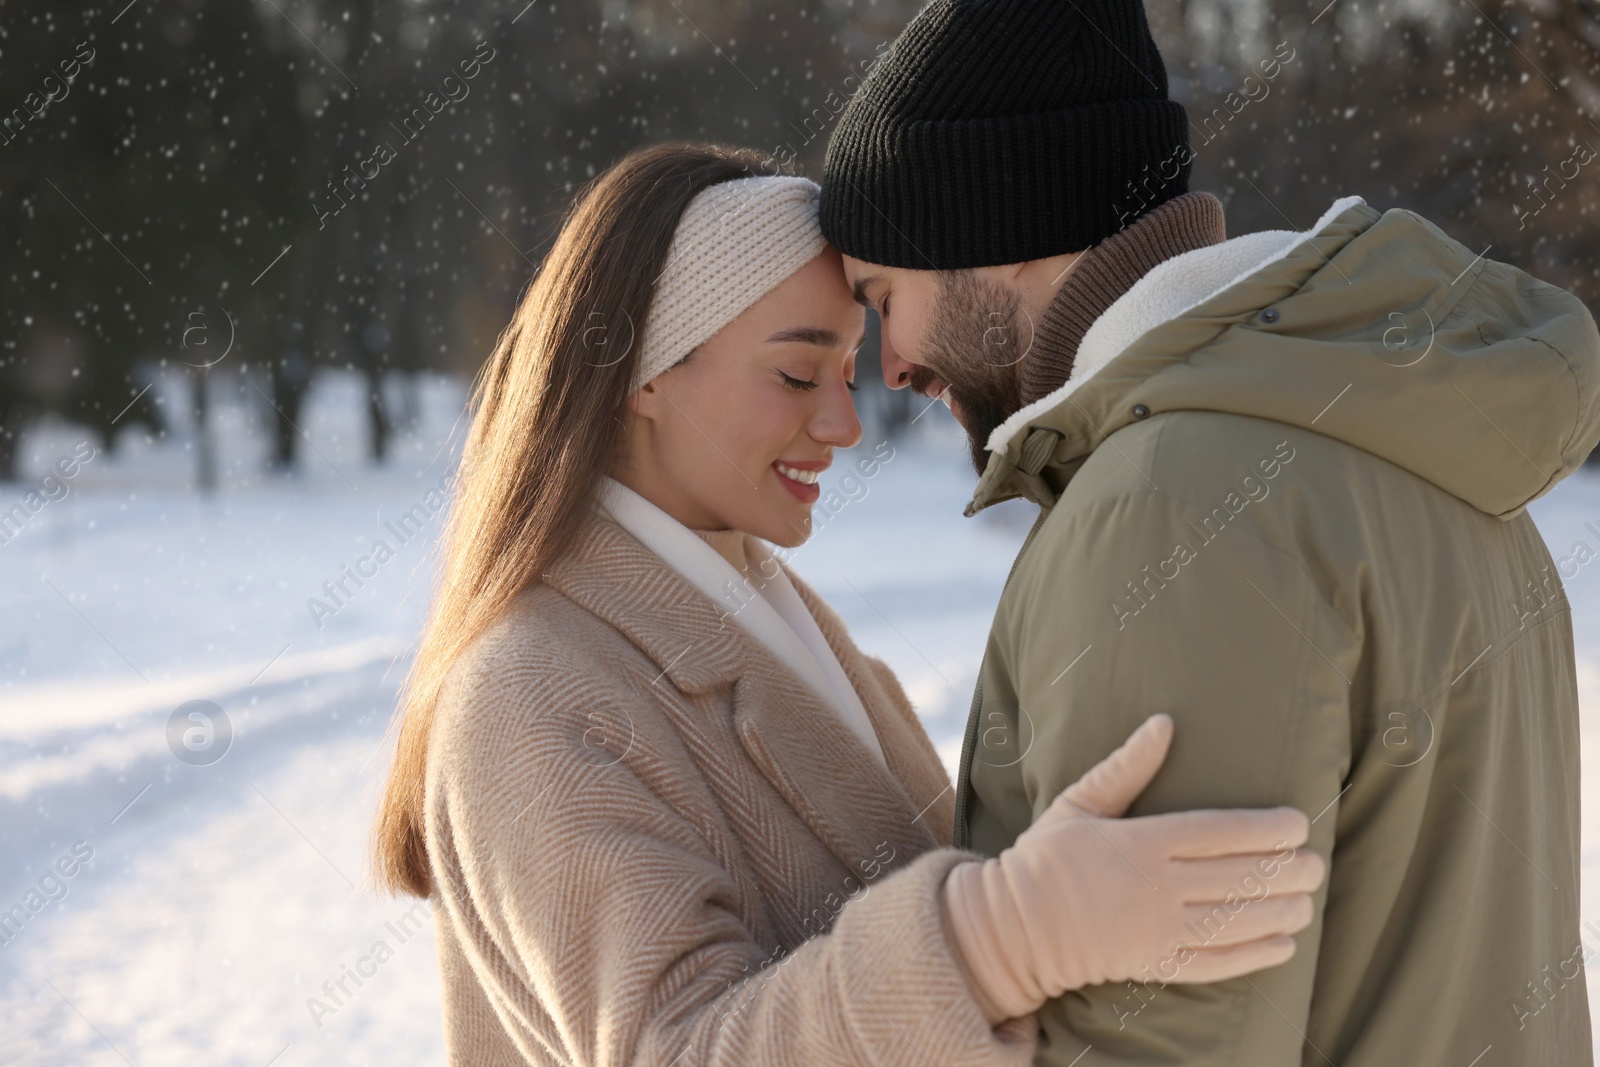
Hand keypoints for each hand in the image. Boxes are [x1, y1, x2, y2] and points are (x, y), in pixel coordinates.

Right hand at [941, 714, 1325, 1022]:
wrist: (1014, 926)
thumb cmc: (1046, 858)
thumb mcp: (1079, 803)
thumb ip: (1126, 767)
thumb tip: (1163, 723)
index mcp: (1140, 842)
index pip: (1219, 833)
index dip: (1265, 829)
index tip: (1297, 824)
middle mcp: (1155, 886)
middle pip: (1237, 877)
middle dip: (1285, 871)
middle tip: (1315, 864)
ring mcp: (1156, 929)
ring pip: (1236, 921)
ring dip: (1280, 912)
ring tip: (1306, 901)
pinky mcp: (1154, 964)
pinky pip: (1216, 963)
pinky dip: (1254, 955)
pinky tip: (1283, 944)